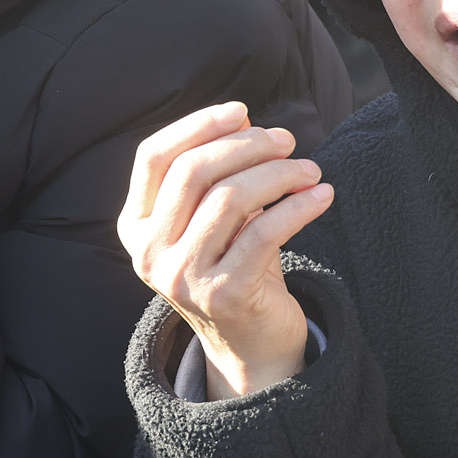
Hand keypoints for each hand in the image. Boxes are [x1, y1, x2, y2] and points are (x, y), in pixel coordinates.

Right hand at [117, 103, 333, 397]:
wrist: (251, 345)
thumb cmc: (235, 266)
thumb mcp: (211, 220)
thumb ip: (214, 177)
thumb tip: (247, 124)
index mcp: (135, 225)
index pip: (153, 157)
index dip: (198, 125)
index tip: (242, 113)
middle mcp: (148, 252)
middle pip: (193, 171)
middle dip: (246, 146)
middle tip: (286, 141)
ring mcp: (182, 276)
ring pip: (230, 198)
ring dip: (278, 174)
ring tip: (309, 170)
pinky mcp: (222, 295)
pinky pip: (264, 232)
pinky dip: (298, 206)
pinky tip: (322, 196)